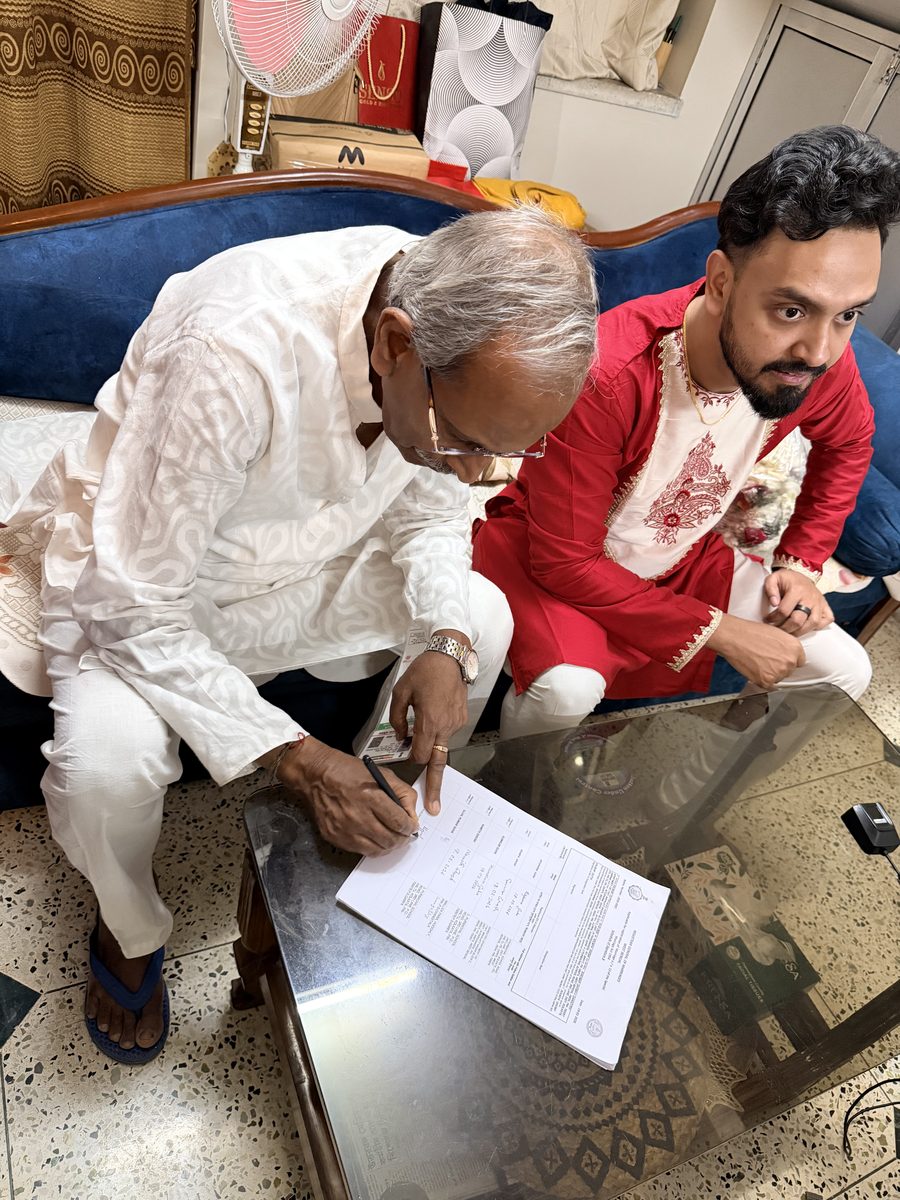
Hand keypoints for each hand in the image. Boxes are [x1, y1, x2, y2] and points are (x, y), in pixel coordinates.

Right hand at [276, 735, 417, 854]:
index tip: (411, 826)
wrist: (316, 775)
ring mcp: (345, 830)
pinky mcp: (335, 837)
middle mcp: (358, 816)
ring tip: (392, 838)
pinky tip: (375, 839)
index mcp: (371, 797)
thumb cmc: (347, 772)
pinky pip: (360, 851)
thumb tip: (411, 813)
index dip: (410, 827)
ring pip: (377, 850)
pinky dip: (372, 847)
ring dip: (389, 846)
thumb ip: (402, 792)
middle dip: (402, 839)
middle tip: (405, 834)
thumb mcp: (381, 773)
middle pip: (390, 839)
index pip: (399, 822)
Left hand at [389, 629, 469, 816]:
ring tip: (426, 725)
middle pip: (438, 763)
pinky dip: (439, 733)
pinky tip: (433, 714)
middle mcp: (446, 727)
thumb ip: (397, 718)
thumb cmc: (424, 672)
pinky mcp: (461, 718)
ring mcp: (456, 723)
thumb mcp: (401, 692)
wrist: (450, 656)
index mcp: (430, 722)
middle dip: (435, 787)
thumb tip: (399, 736)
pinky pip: (448, 733)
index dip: (411, 758)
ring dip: (432, 749)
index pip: (420, 755)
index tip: (405, 755)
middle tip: (434, 808)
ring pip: (442, 746)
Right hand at [707, 613, 805, 688]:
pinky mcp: (766, 680)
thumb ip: (786, 646)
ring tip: (758, 663)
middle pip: (789, 671)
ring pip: (778, 678)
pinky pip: (768, 686)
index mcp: (795, 647)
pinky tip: (755, 670)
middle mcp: (790, 660)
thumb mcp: (776, 633)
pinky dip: (762, 680)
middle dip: (779, 667)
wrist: (734, 637)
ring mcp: (779, 672)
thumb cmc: (750, 632)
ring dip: (770, 674)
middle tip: (765, 660)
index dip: (787, 660)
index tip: (781, 659)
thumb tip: (786, 654)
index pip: (799, 661)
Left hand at [763, 568, 831, 635]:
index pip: (784, 611)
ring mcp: (819, 603)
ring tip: (789, 632)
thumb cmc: (787, 580)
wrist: (800, 576)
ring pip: (813, 624)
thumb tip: (774, 603)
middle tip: (777, 629)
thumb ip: (770, 589)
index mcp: (797, 590)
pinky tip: (806, 626)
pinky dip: (817, 626)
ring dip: (800, 631)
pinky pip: (826, 620)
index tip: (768, 620)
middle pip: (798, 620)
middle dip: (785, 628)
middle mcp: (810, 597)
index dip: (773, 618)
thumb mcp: (774, 579)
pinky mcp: (825, 606)